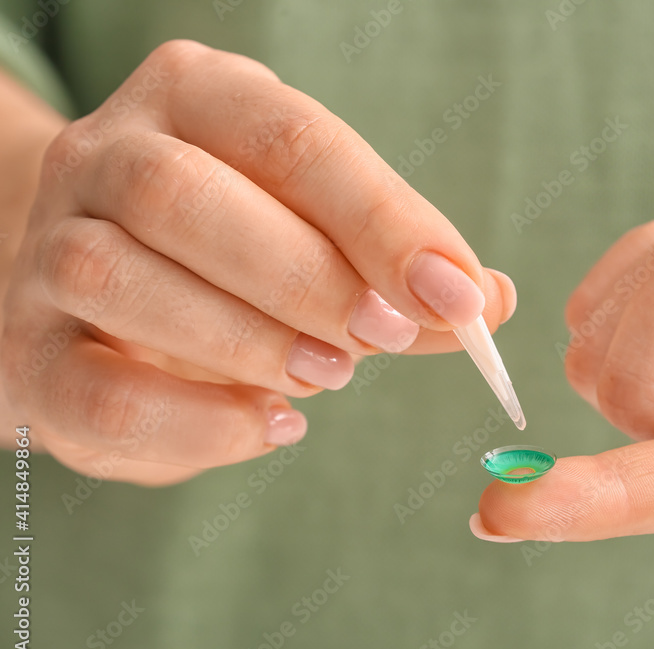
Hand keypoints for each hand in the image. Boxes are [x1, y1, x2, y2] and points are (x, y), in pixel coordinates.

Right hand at [0, 40, 514, 484]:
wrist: (103, 286)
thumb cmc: (233, 253)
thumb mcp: (319, 234)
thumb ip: (398, 269)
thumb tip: (489, 301)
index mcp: (196, 100)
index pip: (290, 140)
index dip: (381, 220)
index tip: (458, 294)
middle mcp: (107, 156)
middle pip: (185, 195)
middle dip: (307, 279)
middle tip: (385, 339)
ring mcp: (49, 249)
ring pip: (119, 278)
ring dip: (246, 341)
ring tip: (326, 376)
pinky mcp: (26, 352)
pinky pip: (91, 390)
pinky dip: (193, 423)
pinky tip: (269, 425)